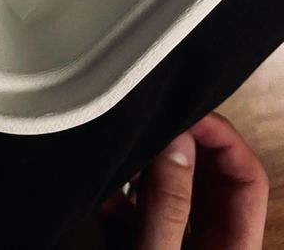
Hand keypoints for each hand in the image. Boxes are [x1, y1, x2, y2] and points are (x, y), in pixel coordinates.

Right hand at [101, 112, 268, 248]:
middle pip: (211, 176)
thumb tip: (177, 144)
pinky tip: (104, 191)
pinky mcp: (146, 243)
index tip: (192, 116)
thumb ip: (169, 204)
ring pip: (175, 185)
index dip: (224, 140)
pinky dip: (124, 190)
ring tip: (126, 155)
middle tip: (156, 124)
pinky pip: (144, 204)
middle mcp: (210, 243)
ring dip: (148, 165)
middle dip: (182, 145)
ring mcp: (177, 244)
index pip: (248, 180)